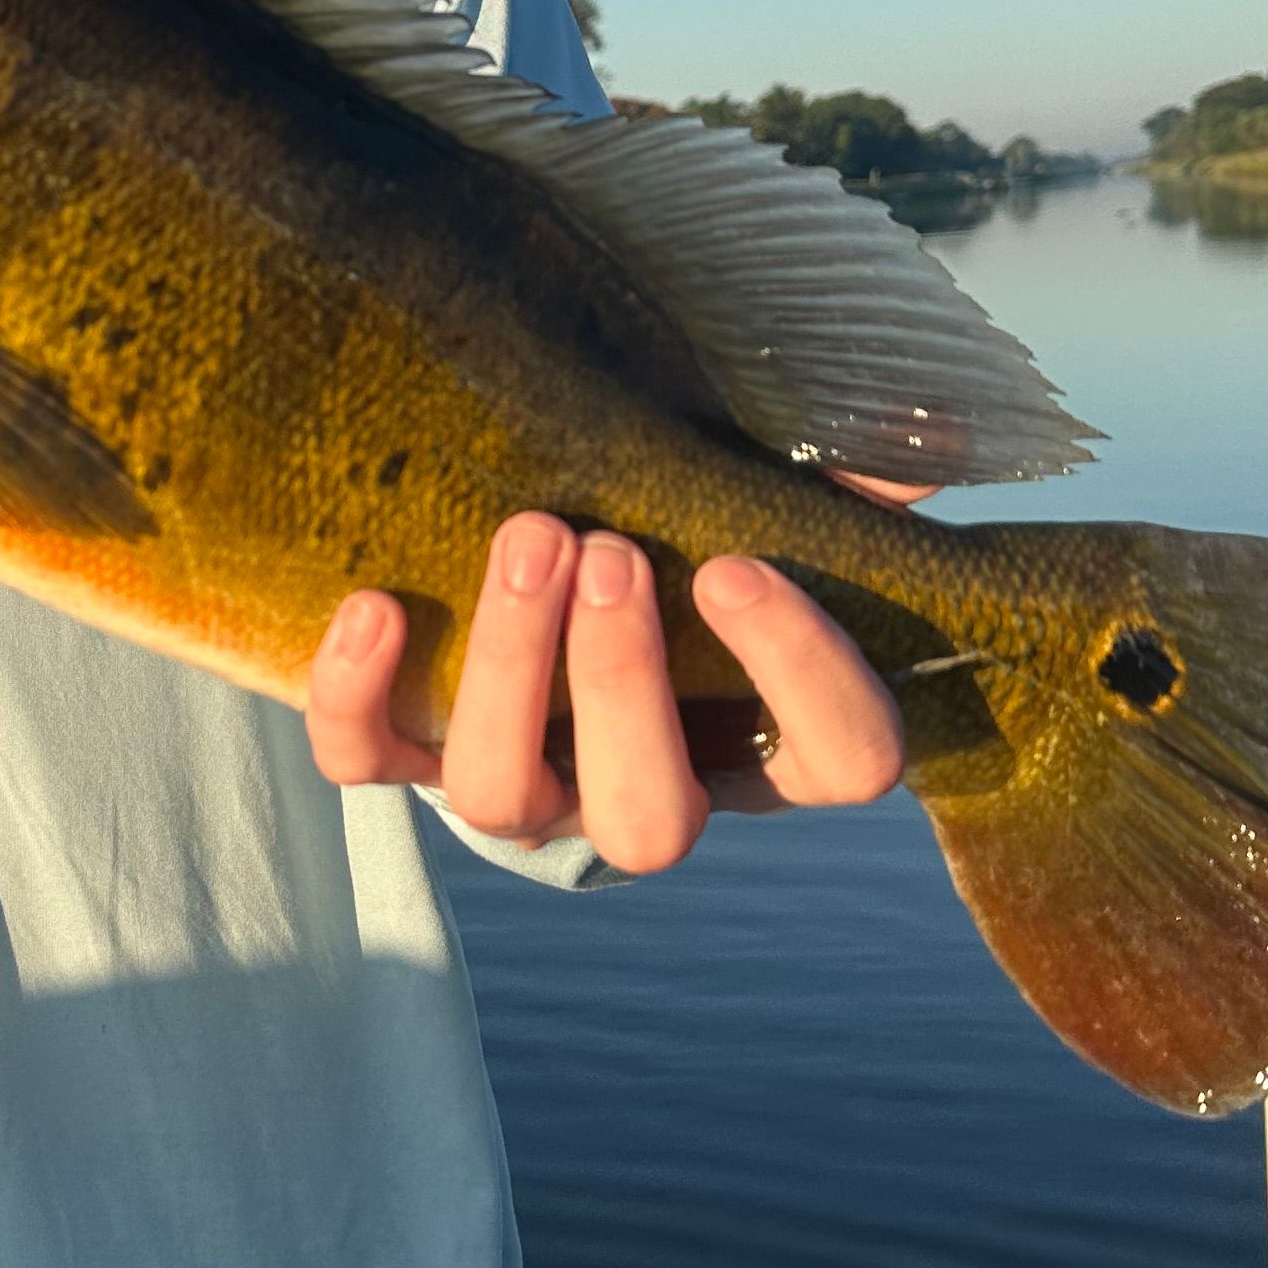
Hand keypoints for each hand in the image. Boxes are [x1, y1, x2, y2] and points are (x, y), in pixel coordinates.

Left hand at [305, 509, 911, 874]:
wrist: (536, 561)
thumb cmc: (684, 525)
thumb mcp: (764, 496)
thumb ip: (838, 478)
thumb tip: (910, 447)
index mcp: (766, 744)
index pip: (840, 763)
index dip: (802, 679)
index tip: (736, 565)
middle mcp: (644, 794)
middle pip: (653, 819)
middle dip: (623, 686)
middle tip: (609, 552)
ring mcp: (523, 790)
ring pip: (502, 799)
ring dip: (511, 671)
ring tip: (530, 536)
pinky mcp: (409, 761)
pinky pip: (369, 766)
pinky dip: (357, 697)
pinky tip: (373, 603)